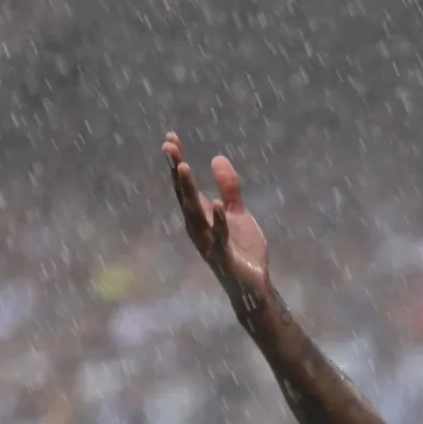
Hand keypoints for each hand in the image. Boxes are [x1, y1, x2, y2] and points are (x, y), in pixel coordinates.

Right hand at [163, 134, 270, 313]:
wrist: (253, 286)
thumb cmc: (241, 251)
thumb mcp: (237, 213)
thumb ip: (229, 189)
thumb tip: (217, 158)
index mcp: (201, 216)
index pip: (185, 186)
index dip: (177, 163)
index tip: (170, 138)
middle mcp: (199, 228)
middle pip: (184, 195)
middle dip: (177, 171)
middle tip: (169, 147)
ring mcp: (209, 242)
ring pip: (195, 213)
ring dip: (188, 190)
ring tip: (184, 167)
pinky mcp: (224, 256)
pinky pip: (219, 236)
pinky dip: (218, 221)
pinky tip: (215, 204)